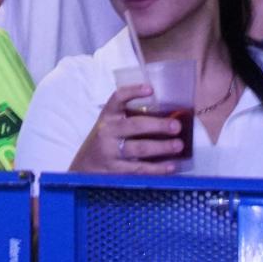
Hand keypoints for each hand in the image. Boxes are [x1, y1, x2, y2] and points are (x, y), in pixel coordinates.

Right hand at [69, 84, 184, 173]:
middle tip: (176, 126)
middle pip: (134, 126)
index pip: (117, 99)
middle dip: (157, 125)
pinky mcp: (115, 172)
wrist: (83, 168)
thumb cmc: (104, 142)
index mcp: (108, 116)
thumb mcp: (110, 126)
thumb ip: (130, 119)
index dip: (133, 92)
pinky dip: (156, 169)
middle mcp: (107, 132)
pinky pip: (139, 169)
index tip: (150, 89)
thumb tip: (167, 115)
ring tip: (178, 145)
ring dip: (160, 147)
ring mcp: (110, 152)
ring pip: (138, 149)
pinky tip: (170, 166)